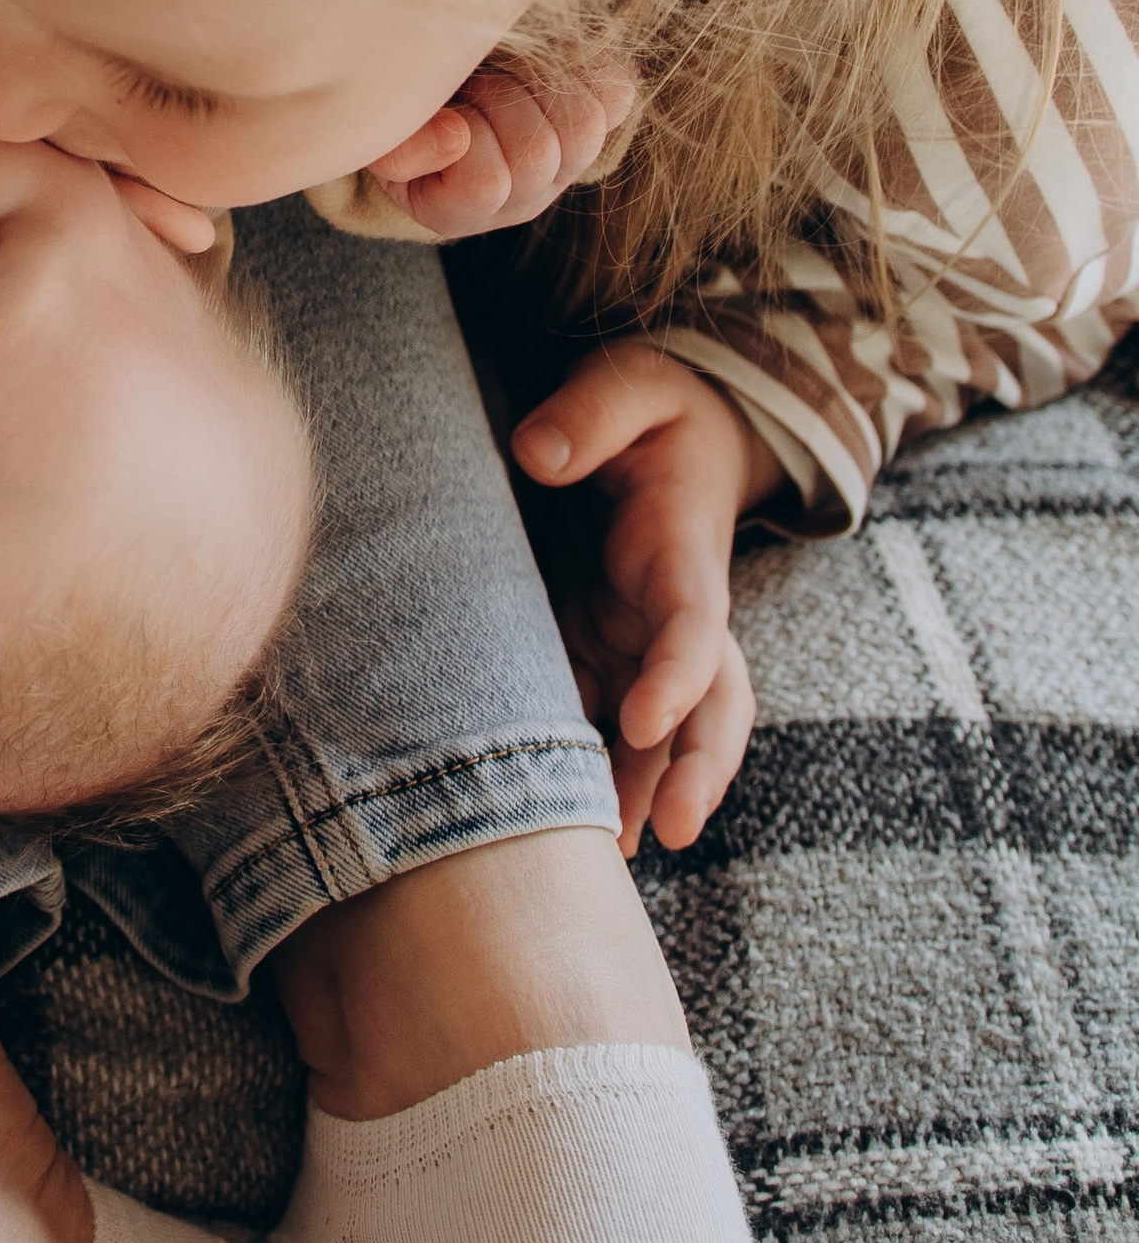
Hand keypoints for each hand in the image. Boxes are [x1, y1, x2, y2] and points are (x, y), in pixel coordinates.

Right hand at [362, 55, 637, 237]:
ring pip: (582, 123)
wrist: (427, 71)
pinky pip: (615, 90)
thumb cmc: (400, 107)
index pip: (487, 184)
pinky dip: (585, 68)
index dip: (463, 134)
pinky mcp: (600, 116)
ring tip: (501, 75)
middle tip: (471, 85)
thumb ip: (400, 151)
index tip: (443, 113)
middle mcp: (522, 198)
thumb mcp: (381, 134)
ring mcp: (566, 162)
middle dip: (497, 101)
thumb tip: (456, 138)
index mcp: (459, 210)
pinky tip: (542, 67)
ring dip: (536, 84)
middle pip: (538, 153)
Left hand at [511, 344, 784, 853]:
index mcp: (685, 552)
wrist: (664, 434)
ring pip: (663, 735)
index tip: (647, 719)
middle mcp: (675, 614)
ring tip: (616, 856)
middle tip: (669, 830)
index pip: (696, 623)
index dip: (678, 673)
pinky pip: (609, 726)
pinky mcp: (603, 653)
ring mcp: (643, 643)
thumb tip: (536, 452)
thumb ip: (589, 413)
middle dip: (696, 768)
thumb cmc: (647, 407)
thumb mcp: (628, 385)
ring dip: (648, 793)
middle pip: (707, 705)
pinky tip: (572, 829)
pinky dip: (600, 776)